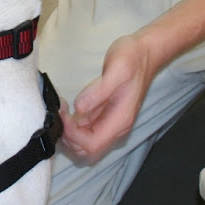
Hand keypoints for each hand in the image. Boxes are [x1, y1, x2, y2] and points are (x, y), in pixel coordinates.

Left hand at [61, 34, 157, 160]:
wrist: (144, 53)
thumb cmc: (132, 59)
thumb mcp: (117, 69)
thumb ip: (98, 91)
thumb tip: (79, 108)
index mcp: (120, 120)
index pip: (92, 144)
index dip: (73, 134)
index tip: (64, 113)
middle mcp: (115, 127)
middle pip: (87, 150)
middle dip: (69, 138)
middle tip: (61, 113)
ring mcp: (109, 123)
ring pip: (84, 144)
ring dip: (69, 133)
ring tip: (62, 110)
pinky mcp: (103, 117)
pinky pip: (85, 131)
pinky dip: (72, 126)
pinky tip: (67, 109)